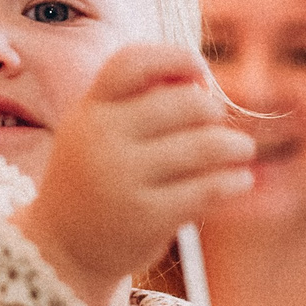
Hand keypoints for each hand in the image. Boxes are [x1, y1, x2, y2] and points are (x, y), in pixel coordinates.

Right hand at [13, 44, 254, 305]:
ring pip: (205, 145)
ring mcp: (124, 178)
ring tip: (242, 150)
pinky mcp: (147, 217)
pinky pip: (208, 188)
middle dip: (212, 110)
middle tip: (217, 123)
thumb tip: (201, 82)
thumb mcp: (96, 129)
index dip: (176, 57)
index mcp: (91, 109)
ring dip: (235, 145)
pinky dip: (235, 181)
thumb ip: (137, 101)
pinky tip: (240, 180)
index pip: (133, 62)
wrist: (64, 247)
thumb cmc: (94, 177)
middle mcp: (103, 138)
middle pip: (184, 102)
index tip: (199, 73)